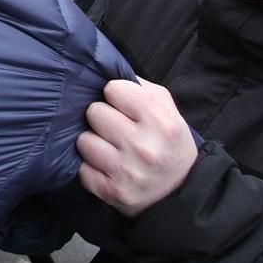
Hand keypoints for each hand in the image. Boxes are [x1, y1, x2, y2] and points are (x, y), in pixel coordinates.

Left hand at [76, 78, 198, 217]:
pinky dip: (91, 168)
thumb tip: (107, 70)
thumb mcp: (168, 109)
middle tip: (115, 128)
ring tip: (110, 148)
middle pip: (94, 112)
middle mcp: (144, 147)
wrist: (181, 190)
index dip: (115, 94)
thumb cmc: (169, 142)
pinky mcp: (111, 192)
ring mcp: (126, 172)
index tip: (123, 105)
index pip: (113, 89)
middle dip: (102, 118)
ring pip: (84, 141)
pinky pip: (82, 169)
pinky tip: (107, 167)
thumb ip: (140, 87)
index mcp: (161, 122)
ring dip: (94, 143)